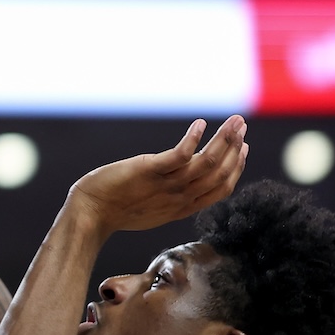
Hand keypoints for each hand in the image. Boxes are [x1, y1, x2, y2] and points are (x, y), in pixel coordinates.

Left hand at [65, 116, 248, 238]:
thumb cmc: (119, 210)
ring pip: (206, 163)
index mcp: (184, 206)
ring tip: (233, 122)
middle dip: (235, 148)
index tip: (244, 149)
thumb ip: (174, 196)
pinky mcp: (149, 171)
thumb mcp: (156, 208)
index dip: (236, 168)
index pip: (222, 188)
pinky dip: (193, 139)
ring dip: (223, 140)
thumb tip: (186, 181)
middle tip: (241, 126)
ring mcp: (166, 185)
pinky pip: (179, 155)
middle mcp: (180, 197)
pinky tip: (199, 124)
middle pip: (219, 173)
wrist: (91, 213)